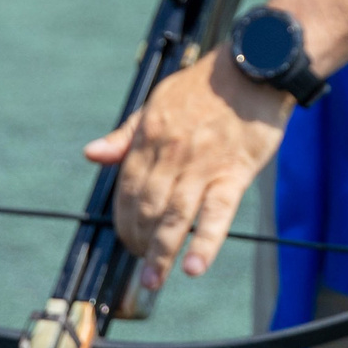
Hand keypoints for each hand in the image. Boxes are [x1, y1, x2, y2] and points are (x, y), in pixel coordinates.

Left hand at [84, 49, 292, 289]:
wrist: (255, 66)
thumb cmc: (206, 85)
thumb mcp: (158, 101)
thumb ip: (126, 134)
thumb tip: (92, 155)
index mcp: (151, 136)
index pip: (126, 187)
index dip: (123, 219)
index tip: (127, 239)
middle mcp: (171, 153)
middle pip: (146, 207)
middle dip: (139, 241)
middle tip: (143, 264)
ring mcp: (202, 164)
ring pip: (173, 216)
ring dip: (160, 253)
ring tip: (153, 280)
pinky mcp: (234, 172)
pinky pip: (215, 213)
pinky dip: (203, 243)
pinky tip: (193, 267)